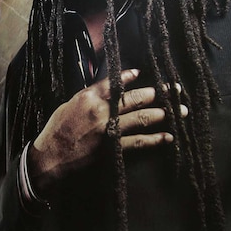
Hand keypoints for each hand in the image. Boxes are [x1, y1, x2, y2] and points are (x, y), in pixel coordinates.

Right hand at [28, 69, 185, 199]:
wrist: (50, 156)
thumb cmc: (56, 130)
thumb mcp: (69, 105)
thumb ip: (90, 97)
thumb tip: (108, 90)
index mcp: (88, 97)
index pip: (114, 82)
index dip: (129, 76)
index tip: (142, 73)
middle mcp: (101, 110)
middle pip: (134, 98)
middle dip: (157, 93)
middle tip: (175, 90)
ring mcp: (109, 129)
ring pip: (141, 117)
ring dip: (162, 113)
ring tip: (179, 110)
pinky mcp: (113, 147)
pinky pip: (139, 141)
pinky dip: (155, 139)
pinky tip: (169, 136)